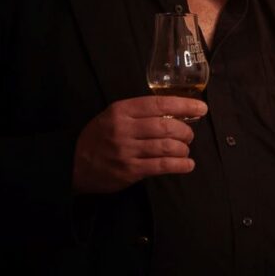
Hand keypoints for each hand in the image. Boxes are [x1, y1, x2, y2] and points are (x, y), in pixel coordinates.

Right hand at [73, 95, 206, 193]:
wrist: (73, 162)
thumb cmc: (98, 137)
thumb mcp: (112, 116)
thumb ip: (138, 113)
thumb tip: (174, 113)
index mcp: (121, 110)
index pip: (159, 104)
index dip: (184, 106)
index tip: (201, 108)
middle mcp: (124, 129)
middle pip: (166, 126)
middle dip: (186, 131)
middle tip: (189, 135)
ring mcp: (127, 151)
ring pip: (167, 147)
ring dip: (183, 148)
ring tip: (185, 150)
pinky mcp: (130, 171)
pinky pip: (162, 166)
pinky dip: (180, 165)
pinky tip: (187, 165)